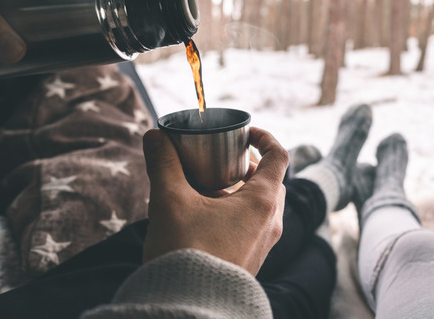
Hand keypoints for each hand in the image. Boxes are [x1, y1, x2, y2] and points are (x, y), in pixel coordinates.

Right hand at [142, 127, 288, 275]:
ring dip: (239, 190)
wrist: (190, 307)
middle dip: (247, 165)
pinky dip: (236, 212)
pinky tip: (204, 217)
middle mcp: (271, 222)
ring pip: (261, 205)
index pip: (279, 156)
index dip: (264, 137)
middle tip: (221, 160)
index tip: (245, 132)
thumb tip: (154, 136)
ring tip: (206, 188)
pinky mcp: (251, 259)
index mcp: (263, 202)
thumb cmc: (186, 252)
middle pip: (270, 180)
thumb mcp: (170, 202)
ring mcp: (264, 243)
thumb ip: (164, 164)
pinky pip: (252, 226)